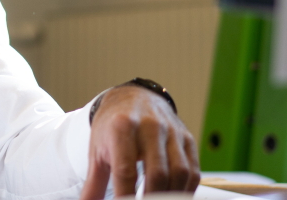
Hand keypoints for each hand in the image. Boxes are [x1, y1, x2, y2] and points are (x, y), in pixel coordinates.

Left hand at [79, 85, 200, 198]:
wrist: (132, 97)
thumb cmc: (112, 127)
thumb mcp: (97, 150)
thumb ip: (93, 182)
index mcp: (121, 127)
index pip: (125, 171)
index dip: (125, 196)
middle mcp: (149, 126)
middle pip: (157, 174)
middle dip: (151, 199)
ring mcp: (171, 131)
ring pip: (179, 173)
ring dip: (171, 195)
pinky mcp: (186, 138)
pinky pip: (192, 171)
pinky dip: (185, 190)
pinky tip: (173, 197)